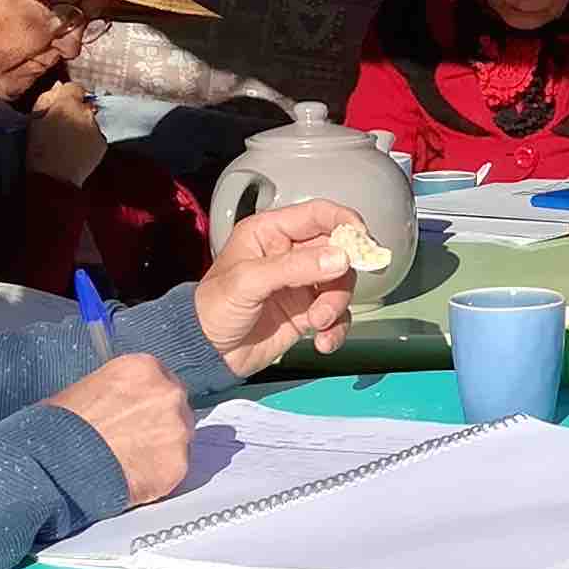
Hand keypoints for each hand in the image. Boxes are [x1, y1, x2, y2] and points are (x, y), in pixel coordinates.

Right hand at [27, 83, 110, 186]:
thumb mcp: (34, 120)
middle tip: (62, 126)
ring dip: (83, 125)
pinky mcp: (103, 143)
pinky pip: (96, 135)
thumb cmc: (39, 150)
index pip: (74, 87)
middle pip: (84, 104)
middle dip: (75, 111)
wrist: (54, 179)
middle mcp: (86, 113)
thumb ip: (46, 99)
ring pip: (90, 120)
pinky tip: (77, 149)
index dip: (67, 95)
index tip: (60, 104)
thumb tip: (57, 88)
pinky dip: (88, 139)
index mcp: (67, 104)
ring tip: (68, 141)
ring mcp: (97, 128)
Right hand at [47, 352, 196, 509]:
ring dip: (161, 449)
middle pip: (176, 409)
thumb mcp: (87, 389)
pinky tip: (134, 478)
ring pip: (179, 439)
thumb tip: (124, 404)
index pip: (162, 381)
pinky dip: (158, 475)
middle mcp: (168, 394)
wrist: (58, 463)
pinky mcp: (177, 463)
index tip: (140, 414)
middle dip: (160, 423)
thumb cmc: (62, 427)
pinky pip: (175, 468)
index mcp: (145, 368)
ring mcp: (176, 429)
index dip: (149, 401)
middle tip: (135, 440)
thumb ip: (119, 393)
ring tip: (130, 462)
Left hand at [193, 199, 367, 377]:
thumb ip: (294, 267)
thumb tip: (341, 258)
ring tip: (319, 323)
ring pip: (340, 284)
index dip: (345, 223)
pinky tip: (322, 342)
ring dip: (336, 305)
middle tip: (334, 295)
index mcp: (271, 233)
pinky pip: (336, 315)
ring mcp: (301, 284)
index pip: (317, 215)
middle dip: (341, 275)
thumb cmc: (214, 309)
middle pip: (337, 251)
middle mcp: (290, 254)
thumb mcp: (248, 281)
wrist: (204, 353)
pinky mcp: (307, 312)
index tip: (363, 242)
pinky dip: (336, 329)